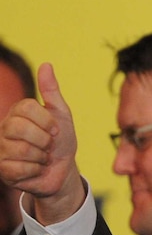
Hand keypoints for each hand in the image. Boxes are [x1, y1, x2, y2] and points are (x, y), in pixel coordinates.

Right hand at [0, 63, 83, 224]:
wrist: (63, 170)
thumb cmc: (61, 141)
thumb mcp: (61, 114)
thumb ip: (51, 91)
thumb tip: (46, 64)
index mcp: (18, 113)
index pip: (26, 107)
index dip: (47, 120)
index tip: (56, 130)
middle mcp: (5, 129)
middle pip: (18, 127)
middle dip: (43, 139)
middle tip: (49, 145)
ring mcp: (2, 150)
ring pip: (21, 150)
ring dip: (41, 157)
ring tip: (43, 157)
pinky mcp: (4, 170)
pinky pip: (20, 168)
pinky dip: (36, 170)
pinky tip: (36, 169)